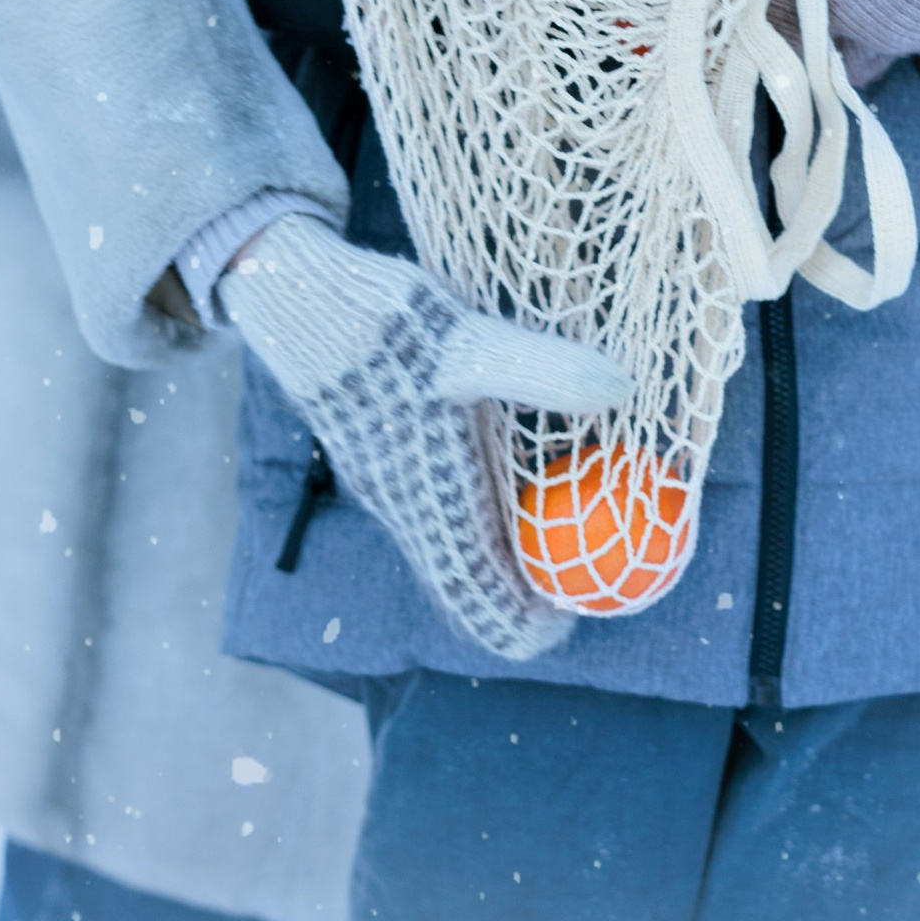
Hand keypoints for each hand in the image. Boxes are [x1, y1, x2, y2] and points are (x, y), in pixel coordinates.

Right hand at [218, 215, 627, 660]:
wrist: (297, 296)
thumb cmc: (383, 322)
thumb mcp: (471, 342)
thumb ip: (544, 370)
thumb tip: (622, 389)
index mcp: (430, 501)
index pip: (478, 599)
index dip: (527, 625)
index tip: (574, 614)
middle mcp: (406, 507)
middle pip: (468, 584)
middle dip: (524, 589)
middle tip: (583, 566)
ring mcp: (390, 483)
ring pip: (450, 546)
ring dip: (502, 550)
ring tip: (559, 520)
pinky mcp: (382, 455)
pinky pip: (436, 509)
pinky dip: (479, 513)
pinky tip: (511, 469)